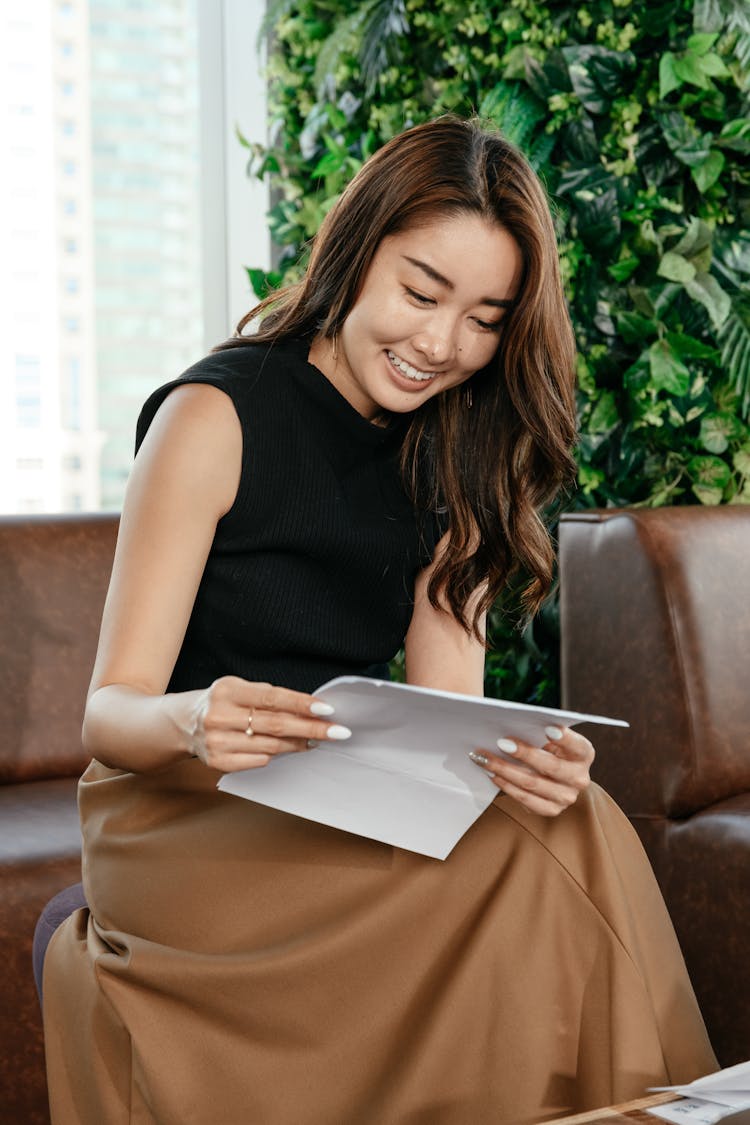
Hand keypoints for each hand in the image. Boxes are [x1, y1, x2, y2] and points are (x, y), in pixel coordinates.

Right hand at [186, 676, 350, 771]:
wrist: (183, 723)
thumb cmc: (222, 702)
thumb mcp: (239, 687)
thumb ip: (269, 696)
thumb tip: (310, 708)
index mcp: (228, 691)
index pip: (273, 697)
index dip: (302, 704)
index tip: (328, 709)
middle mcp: (220, 716)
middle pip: (276, 724)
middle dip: (312, 728)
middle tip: (338, 731)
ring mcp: (217, 741)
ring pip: (271, 746)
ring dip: (299, 744)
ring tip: (317, 740)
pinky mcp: (218, 762)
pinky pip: (258, 761)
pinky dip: (277, 755)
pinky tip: (289, 750)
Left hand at [470, 725, 593, 816]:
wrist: (555, 776)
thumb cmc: (549, 749)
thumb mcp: (551, 738)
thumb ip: (540, 732)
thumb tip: (513, 725)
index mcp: (584, 753)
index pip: (577, 745)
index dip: (564, 738)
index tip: (547, 728)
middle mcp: (580, 778)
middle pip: (550, 766)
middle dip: (524, 754)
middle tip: (501, 742)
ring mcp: (567, 797)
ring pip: (533, 784)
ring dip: (505, 770)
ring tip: (485, 759)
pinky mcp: (552, 809)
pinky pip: (525, 799)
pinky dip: (506, 786)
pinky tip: (492, 775)